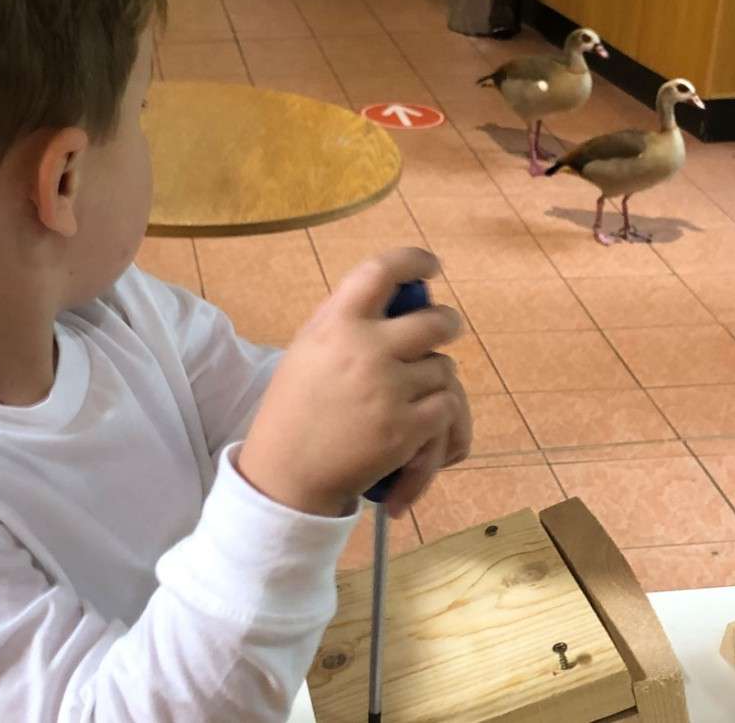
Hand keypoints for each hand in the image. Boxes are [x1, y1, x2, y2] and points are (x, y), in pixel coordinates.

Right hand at [238, 248, 465, 516]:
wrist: (287, 473)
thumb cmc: (294, 408)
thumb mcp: (308, 349)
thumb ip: (347, 319)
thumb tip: (396, 293)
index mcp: (337, 324)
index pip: (382, 271)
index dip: (413, 260)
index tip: (431, 265)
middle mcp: (365, 350)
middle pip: (435, 322)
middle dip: (447, 323)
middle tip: (446, 328)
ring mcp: (389, 389)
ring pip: (443, 368)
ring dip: (434, 377)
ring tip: (412, 391)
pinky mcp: (406, 428)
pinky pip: (445, 405)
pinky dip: (436, 412)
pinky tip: (418, 419)